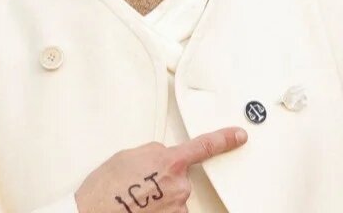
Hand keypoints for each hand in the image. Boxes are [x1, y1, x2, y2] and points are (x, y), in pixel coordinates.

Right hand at [74, 127, 247, 212]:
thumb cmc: (105, 189)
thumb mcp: (128, 156)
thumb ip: (153, 152)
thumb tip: (161, 157)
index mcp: (168, 160)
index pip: (205, 145)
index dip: (225, 139)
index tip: (238, 136)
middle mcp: (178, 184)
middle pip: (180, 175)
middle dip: (164, 177)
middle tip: (139, 183)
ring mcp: (177, 207)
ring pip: (174, 196)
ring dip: (159, 196)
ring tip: (136, 198)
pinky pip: (170, 211)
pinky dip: (158, 209)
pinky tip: (141, 207)